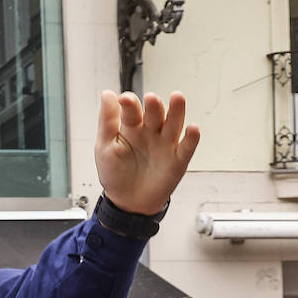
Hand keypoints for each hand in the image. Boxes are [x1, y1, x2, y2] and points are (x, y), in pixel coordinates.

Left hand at [95, 90, 199, 214]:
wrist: (126, 203)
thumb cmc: (115, 174)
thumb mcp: (104, 147)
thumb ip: (107, 121)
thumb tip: (107, 94)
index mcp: (132, 127)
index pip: (132, 110)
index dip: (130, 103)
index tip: (124, 99)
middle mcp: (151, 132)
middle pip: (155, 113)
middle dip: (154, 105)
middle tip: (150, 98)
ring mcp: (165, 144)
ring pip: (174, 123)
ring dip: (177, 111)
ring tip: (176, 98)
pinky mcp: (178, 159)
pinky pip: (187, 146)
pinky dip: (192, 138)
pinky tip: (192, 129)